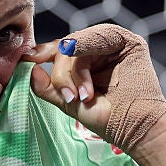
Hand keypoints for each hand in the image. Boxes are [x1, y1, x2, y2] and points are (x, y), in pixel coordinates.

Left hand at [22, 24, 165, 153]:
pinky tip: (87, 81)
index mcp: (87, 62)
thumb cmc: (109, 120)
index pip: (60, 51)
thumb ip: (49, 87)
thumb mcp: (70, 103)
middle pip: (66, 47)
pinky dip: (87, 51)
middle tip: (70, 97)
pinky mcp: (128, 41)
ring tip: (84, 97)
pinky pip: (99, 35)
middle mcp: (99, 50)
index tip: (29, 60)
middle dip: (62, 74)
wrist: (136, 130)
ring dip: (76, 71)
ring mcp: (113, 44)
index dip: (43, 53)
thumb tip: (31, 69)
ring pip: (78, 43)